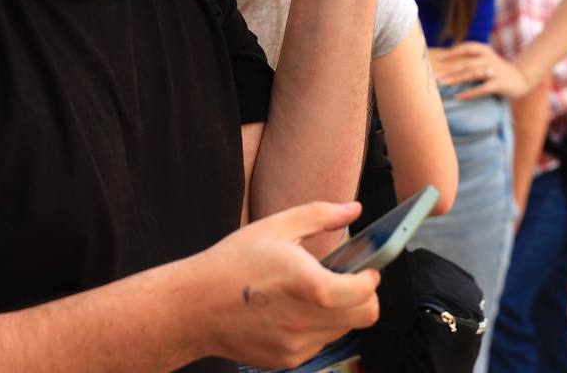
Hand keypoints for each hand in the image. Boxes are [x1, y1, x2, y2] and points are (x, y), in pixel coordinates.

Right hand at [193, 201, 380, 367]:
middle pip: (365, 317)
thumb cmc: (232, 263)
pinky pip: (318, 344)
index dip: (372, 279)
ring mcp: (295, 344)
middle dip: (364, 298)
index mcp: (308, 285)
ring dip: (340, 312)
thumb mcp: (276, 227)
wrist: (194, 307)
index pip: (364, 293)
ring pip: (343, 330)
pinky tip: (292, 310)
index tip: (367, 270)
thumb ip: (320, 215)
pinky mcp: (285, 360)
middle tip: (349, 282)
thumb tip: (353, 209)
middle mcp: (305, 320)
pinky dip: (317, 327)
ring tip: (313, 293)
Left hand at [432, 42, 532, 100]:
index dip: (452, 52)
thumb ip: (470, 61)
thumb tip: (446, 69)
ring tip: (443, 85)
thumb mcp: (486, 60)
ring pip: (473, 74)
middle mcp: (489, 59)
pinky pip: (483, 89)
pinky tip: (459, 97)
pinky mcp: (500, 84)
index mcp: (485, 51)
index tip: (438, 58)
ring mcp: (495, 72)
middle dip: (449, 70)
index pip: (466, 48)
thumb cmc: (497, 70)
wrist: (521, 78)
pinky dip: (470, 93)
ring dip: (456, 79)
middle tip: (435, 77)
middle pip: (466, 63)